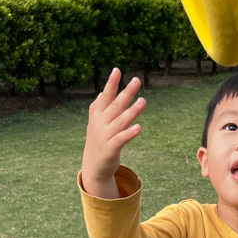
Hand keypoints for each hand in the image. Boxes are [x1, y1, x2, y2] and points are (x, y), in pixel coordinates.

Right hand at [81, 68, 145, 197]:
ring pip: (120, 121)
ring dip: (132, 111)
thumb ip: (98, 109)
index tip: (117, 70)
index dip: (111, 84)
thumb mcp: (96, 124)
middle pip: (115, 105)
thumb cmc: (98, 142)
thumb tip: (101, 94)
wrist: (93, 167)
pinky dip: (129, 133)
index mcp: (97, 116)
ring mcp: (104, 136)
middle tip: (137, 80)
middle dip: (126, 92)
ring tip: (143, 101)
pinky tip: (139, 127)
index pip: (105, 96)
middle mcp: (100, 124)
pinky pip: (121, 139)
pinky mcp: (110, 149)